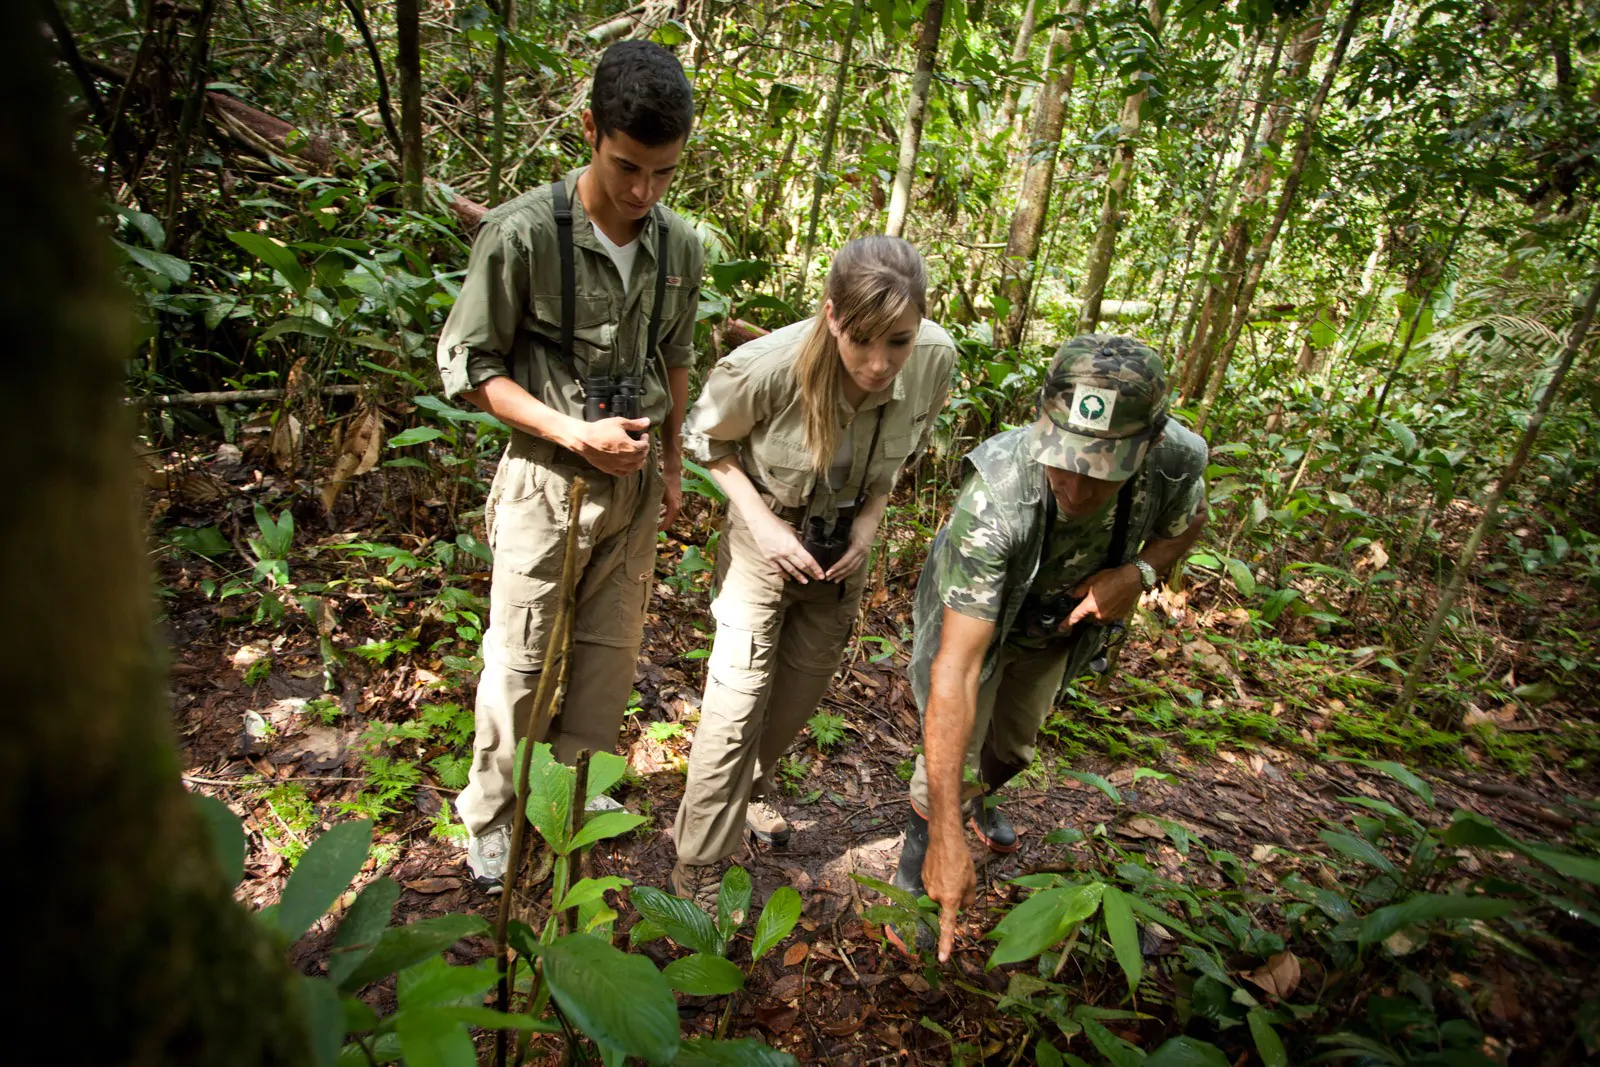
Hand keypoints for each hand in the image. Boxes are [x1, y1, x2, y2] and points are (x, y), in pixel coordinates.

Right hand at [571, 417, 650, 475]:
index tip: (644, 436)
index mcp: (630, 447)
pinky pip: (623, 473)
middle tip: (642, 445)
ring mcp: (618, 466)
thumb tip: (647, 421)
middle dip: (644, 450)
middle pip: (641, 457)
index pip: (644, 446)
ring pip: (634, 467)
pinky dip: (629, 470)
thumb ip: (635, 424)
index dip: (646, 440)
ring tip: (639, 456)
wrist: (584, 440)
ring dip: (639, 462)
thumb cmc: (601, 430)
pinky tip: (629, 465)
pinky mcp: (610, 469)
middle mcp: (626, 459)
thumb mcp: (619, 422)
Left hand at [658, 456, 682, 531]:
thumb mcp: (658, 493)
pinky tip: (660, 513)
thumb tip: (647, 513)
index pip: (668, 521)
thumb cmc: (665, 481)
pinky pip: (672, 510)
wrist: (673, 472)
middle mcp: (677, 506)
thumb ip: (655, 503)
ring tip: (656, 524)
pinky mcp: (676, 499)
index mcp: (673, 506)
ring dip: (665, 520)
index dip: (662, 527)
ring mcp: (678, 502)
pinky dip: (666, 513)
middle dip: (664, 526)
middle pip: (671, 520)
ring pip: (672, 515)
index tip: (655, 531)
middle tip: (655, 530)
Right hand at [748, 509, 825, 583]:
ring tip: (805, 582)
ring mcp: (777, 557)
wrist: (760, 523)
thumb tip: (804, 547)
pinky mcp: (769, 558)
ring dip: (799, 577)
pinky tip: (789, 578)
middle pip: (801, 567)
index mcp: (794, 546)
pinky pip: (778, 570)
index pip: (808, 560)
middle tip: (817, 579)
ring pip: (790, 570)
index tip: (821, 574)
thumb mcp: (792, 531)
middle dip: (811, 574)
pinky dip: (784, 575)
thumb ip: (799, 540)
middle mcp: (786, 553)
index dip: (816, 569)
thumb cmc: (777, 524)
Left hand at [822, 528, 872, 582]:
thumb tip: (831, 551)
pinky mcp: (865, 553)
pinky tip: (845, 573)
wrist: (871, 519)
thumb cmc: (859, 523)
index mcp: (858, 547)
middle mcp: (863, 553)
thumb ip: (843, 541)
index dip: (837, 568)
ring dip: (844, 575)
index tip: (828, 573)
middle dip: (839, 574)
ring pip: (854, 568)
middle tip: (829, 579)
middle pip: (850, 567)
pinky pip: (857, 565)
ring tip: (836, 580)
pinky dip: (850, 570)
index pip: (846, 561)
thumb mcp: (849, 531)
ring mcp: (865, 554)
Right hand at [923, 817, 976, 961]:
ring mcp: (927, 887)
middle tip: (961, 880)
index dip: (946, 943)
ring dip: (947, 888)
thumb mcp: (972, 882)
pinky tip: (944, 867)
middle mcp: (935, 896)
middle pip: (946, 905)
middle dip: (954, 898)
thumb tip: (962, 907)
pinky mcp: (923, 878)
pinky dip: (940, 880)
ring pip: (940, 895)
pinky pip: (934, 885)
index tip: (942, 958)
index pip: (947, 926)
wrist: (944, 839)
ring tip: (952, 870)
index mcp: (949, 899)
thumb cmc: (961, 860)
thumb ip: (968, 900)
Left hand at [1066, 563, 1141, 627]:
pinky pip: (1108, 618)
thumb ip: (1080, 590)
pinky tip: (1110, 604)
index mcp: (1090, 606)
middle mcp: (1099, 615)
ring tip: (1100, 602)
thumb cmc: (1110, 578)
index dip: (1066, 624)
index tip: (1059, 629)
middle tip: (1088, 602)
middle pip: (1087, 619)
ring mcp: (1110, 617)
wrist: (1132, 580)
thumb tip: (1072, 596)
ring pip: (1097, 620)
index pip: (1075, 617)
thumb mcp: (1092, 580)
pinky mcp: (1118, 617)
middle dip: (1086, 613)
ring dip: (1096, 614)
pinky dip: (1106, 613)